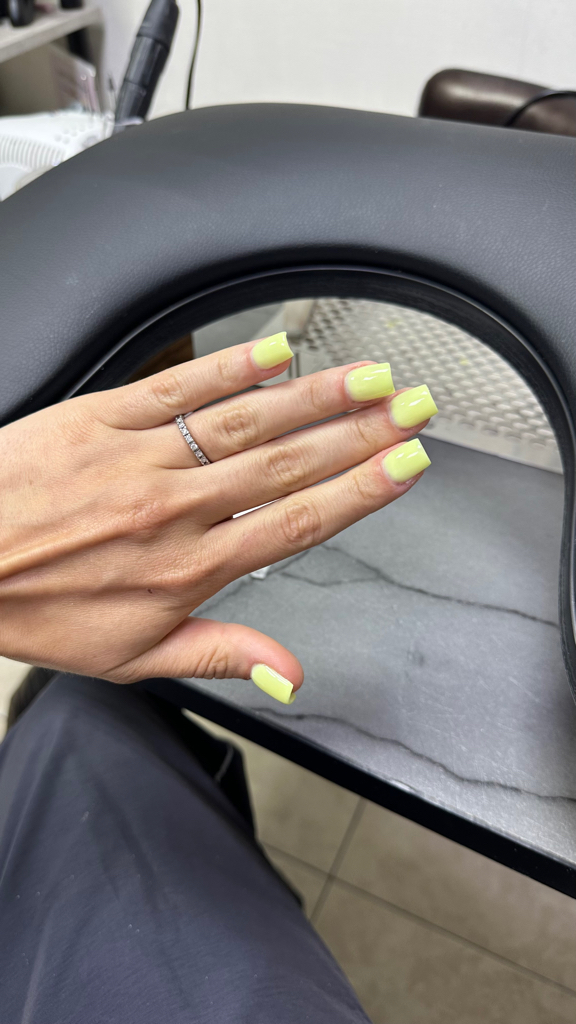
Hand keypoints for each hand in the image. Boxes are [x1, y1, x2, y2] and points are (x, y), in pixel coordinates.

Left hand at [0, 334, 435, 702]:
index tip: (406, 466)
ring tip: (368, 376)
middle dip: (360, 434)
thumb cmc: (35, 607)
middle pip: (287, 464)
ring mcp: (140, 457)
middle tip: (411, 407)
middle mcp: (174, 508)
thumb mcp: (129, 658)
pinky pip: (179, 386)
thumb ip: (219, 654)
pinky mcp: (101, 416)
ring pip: (245, 420)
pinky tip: (277, 348)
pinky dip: (231, 365)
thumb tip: (289, 672)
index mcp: (187, 569)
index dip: (360, 492)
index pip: (296, 524)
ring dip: (315, 395)